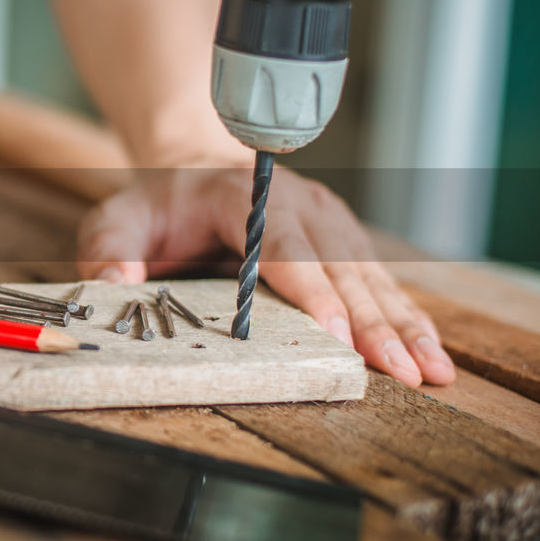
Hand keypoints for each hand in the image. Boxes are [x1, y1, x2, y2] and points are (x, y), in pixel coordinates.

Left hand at [76, 165, 456, 386]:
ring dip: (404, 324)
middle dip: (374, 323)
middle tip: (402, 370)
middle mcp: (296, 203)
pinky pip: (379, 281)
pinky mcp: (343, 237)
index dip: (312, 290)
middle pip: (340, 268)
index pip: (280, 246)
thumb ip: (107, 249)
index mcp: (241, 196)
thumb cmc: (158, 206)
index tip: (337, 333)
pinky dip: (407, 316)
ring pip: (371, 276)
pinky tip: (431, 350)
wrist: (194, 171)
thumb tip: (116, 286)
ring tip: (432, 369)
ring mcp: (326, 219)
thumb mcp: (115, 219)